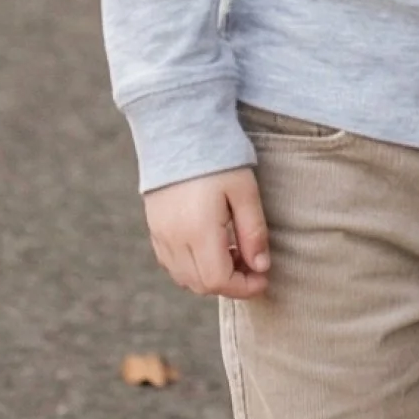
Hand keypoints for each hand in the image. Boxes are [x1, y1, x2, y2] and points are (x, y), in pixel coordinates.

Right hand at [144, 166, 270, 298]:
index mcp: (198, 230)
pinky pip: (172, 265)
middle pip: (201, 285)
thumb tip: (261, 267)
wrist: (181, 131)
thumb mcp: (245, 191)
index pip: (218, 280)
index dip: (244, 287)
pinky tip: (210, 248)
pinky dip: (192, 268)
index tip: (263, 278)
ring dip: (210, 277)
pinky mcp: (155, 229)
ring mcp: (161, 236)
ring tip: (233, 252)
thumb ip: (253, 231)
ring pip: (184, 279)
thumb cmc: (219, 159)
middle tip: (252, 264)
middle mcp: (174, 239)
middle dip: (230, 283)